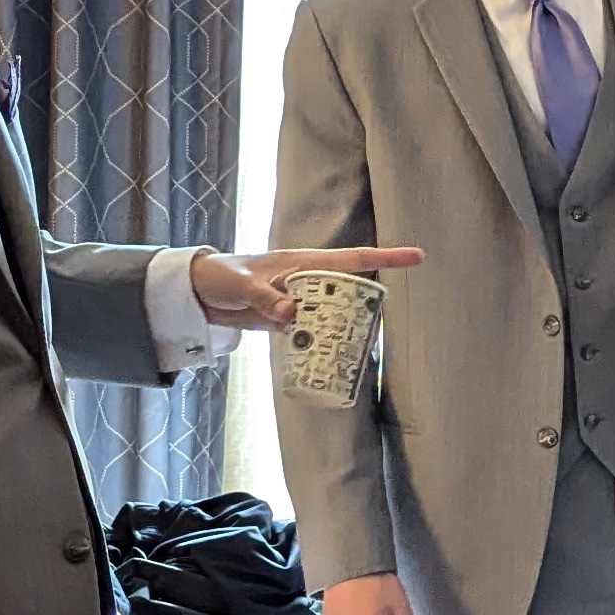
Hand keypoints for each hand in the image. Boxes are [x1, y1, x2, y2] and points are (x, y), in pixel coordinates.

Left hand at [192, 244, 423, 329]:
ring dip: (342, 329)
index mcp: (302, 262)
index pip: (352, 259)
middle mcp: (306, 280)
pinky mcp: (285, 320)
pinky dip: (319, 342)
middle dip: (366, 305)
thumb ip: (268, 298)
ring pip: (331, 314)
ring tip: (361, 348)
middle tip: (380, 328)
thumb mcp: (244, 285)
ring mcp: (297, 301)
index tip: (416, 257)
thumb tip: (293, 315)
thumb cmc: (221, 276)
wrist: (197, 291)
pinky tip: (327, 357)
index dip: (385, 258)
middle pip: (347, 291)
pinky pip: (310, 331)